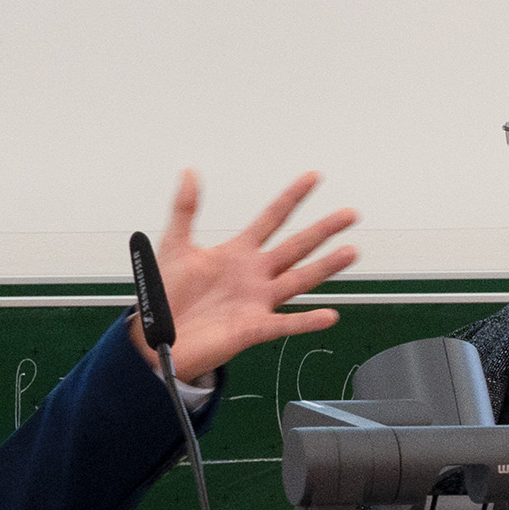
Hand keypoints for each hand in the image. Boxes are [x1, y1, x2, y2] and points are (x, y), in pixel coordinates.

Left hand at [134, 170, 358, 381]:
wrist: (158, 336)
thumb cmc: (167, 297)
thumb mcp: (174, 246)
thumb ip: (185, 210)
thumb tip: (189, 173)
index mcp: (237, 254)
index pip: (272, 219)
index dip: (292, 198)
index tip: (313, 178)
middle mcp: (253, 276)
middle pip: (296, 247)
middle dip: (323, 230)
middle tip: (349, 214)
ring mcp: (257, 301)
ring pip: (299, 280)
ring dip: (325, 267)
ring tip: (350, 252)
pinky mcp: (253, 328)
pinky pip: (285, 323)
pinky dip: (307, 321)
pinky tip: (328, 315)